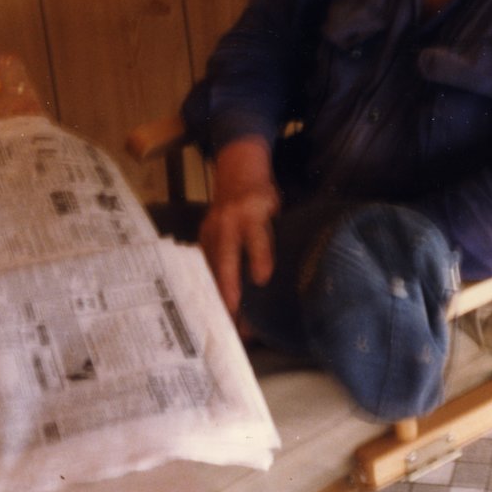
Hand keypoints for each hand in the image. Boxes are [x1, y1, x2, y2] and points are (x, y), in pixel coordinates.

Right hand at [200, 136, 280, 316]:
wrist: (236, 171)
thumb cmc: (263, 196)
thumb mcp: (276, 207)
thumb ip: (276, 233)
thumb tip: (289, 269)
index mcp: (252, 210)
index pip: (256, 236)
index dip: (260, 256)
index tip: (262, 279)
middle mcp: (228, 220)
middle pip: (226, 255)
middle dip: (228, 284)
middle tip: (232, 313)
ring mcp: (211, 228)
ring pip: (212, 264)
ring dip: (217, 292)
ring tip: (224, 320)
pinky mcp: (202, 236)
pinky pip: (205, 264)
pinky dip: (209, 284)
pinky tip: (214, 306)